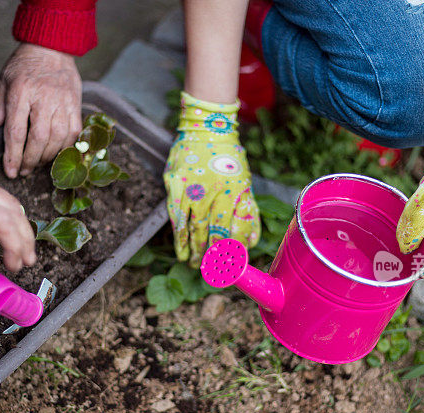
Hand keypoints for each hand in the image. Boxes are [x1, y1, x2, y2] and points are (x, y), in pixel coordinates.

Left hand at [0, 43, 81, 177]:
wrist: (52, 47)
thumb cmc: (25, 66)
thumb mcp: (5, 81)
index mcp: (21, 92)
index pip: (16, 130)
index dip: (13, 155)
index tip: (10, 172)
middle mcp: (44, 98)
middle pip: (38, 138)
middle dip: (30, 160)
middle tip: (23, 171)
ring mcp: (63, 102)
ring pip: (57, 138)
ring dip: (47, 157)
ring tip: (37, 164)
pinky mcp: (76, 105)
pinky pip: (73, 133)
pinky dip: (65, 147)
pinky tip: (56, 153)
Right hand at [164, 91, 260, 266]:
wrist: (206, 129)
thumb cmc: (229, 160)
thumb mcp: (245, 183)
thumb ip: (247, 213)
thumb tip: (249, 244)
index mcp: (233, 191)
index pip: (230, 231)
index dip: (228, 254)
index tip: (228, 268)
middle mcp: (212, 191)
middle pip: (209, 234)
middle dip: (209, 257)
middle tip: (209, 271)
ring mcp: (191, 188)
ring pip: (190, 229)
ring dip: (192, 251)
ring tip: (194, 264)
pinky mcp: (174, 185)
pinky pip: (175, 217)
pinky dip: (178, 237)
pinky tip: (181, 249)